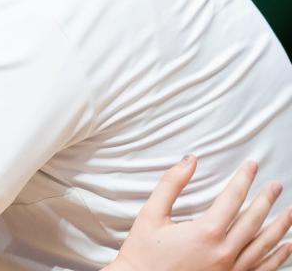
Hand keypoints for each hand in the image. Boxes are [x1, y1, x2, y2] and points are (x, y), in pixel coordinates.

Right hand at [111, 156, 291, 270]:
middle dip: (266, 199)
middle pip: (254, 220)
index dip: (243, 179)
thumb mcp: (151, 214)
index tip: (251, 166)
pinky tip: (285, 246)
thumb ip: (171, 184)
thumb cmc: (143, 253)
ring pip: (264, 245)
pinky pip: (263, 268)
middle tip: (276, 185)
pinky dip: (277, 257)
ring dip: (279, 226)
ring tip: (289, 211)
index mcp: (206, 233)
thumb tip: (189, 161)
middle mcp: (224, 252)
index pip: (232, 199)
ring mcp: (231, 270)